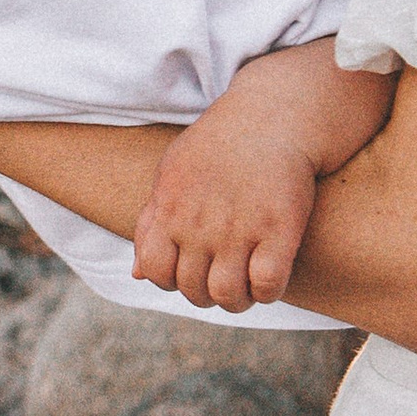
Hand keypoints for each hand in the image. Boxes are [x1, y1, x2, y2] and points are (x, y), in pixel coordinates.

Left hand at [134, 118, 319, 313]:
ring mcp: (240, 227)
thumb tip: (137, 274)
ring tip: (247, 285)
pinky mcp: (280, 228)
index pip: (157, 273)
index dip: (172, 281)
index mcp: (170, 209)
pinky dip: (268, 291)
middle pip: (194, 290)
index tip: (193, 270)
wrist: (271, 115)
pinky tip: (271, 275)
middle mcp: (200, 224)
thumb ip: (151, 224)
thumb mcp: (171, 174)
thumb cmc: (218, 146)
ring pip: (228, 295)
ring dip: (238, 300)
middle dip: (208, 294)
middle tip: (226, 279)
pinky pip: (268, 283)